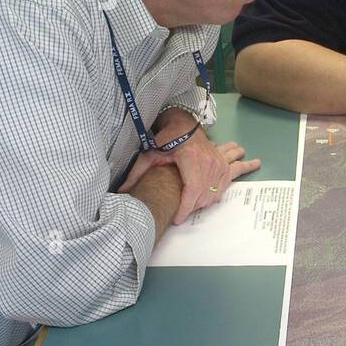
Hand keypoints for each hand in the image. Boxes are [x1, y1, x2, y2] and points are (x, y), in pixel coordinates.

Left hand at [119, 122, 260, 224]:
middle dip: (190, 209)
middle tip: (178, 212)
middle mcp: (209, 162)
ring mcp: (218, 165)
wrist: (186, 125)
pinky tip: (203, 198)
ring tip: (188, 205)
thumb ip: (137, 173)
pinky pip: (221, 189)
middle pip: (203, 197)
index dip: (185, 208)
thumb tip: (122, 191)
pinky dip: (212, 197)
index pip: (192, 191)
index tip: (177, 219)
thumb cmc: (168, 139)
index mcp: (191, 159)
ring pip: (213, 195)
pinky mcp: (223, 166)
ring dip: (201, 204)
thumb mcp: (150, 154)